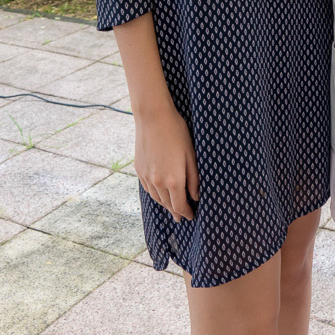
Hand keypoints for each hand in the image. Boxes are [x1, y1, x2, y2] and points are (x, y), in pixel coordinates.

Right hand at [134, 103, 199, 222]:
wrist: (153, 117)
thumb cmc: (176, 132)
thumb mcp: (191, 154)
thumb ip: (193, 178)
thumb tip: (195, 196)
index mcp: (174, 180)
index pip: (180, 205)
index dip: (186, 213)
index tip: (191, 216)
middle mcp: (158, 182)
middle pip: (168, 204)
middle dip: (176, 211)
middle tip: (181, 217)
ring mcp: (146, 176)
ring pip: (157, 198)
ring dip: (165, 205)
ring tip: (171, 208)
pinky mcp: (139, 169)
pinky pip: (148, 189)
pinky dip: (155, 195)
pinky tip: (159, 194)